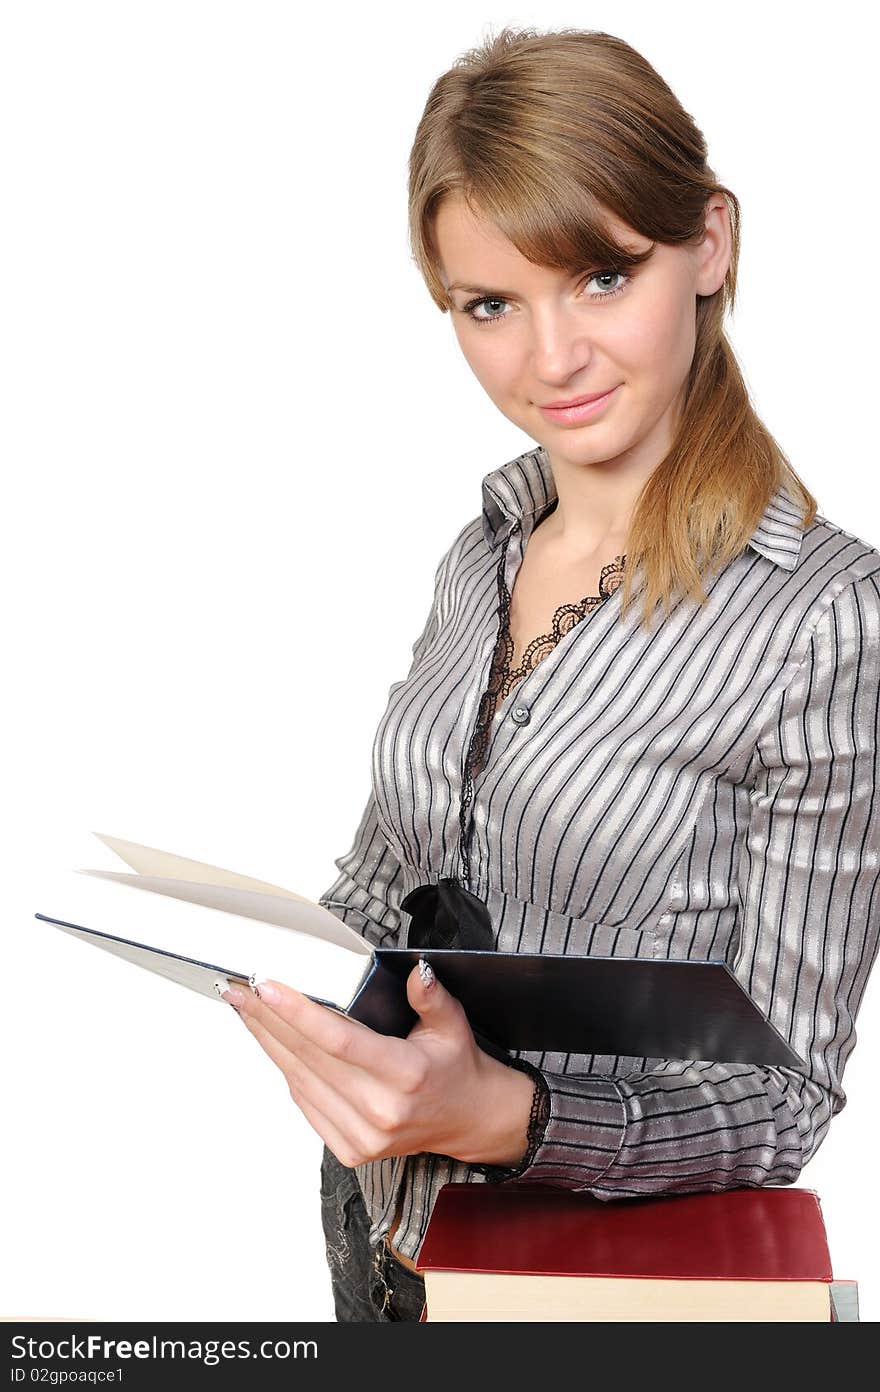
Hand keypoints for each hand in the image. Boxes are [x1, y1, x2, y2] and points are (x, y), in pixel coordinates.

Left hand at [219, 963, 534, 1169]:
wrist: (467, 1120)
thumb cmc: (454, 1067)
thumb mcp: (453, 1024)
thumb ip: (431, 996)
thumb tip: (416, 971)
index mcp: (406, 1076)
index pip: (340, 1041)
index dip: (299, 1013)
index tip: (267, 987)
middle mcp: (380, 1111)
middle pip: (308, 1058)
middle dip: (267, 1019)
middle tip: (240, 988)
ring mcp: (362, 1137)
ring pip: (298, 1080)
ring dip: (268, 1041)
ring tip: (246, 1009)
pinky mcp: (349, 1149)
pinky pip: (304, 1101)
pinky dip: (285, 1068)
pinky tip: (271, 1041)